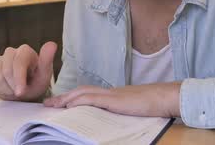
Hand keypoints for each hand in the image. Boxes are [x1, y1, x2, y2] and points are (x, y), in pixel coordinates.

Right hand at [0, 41, 56, 101]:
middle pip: (6, 71)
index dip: (18, 79)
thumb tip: (52, 44)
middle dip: (13, 86)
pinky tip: (7, 88)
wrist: (26, 91)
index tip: (21, 92)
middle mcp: (11, 52)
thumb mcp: (44, 74)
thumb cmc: (36, 82)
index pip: (18, 63)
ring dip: (7, 89)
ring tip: (15, 89)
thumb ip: (47, 60)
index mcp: (25, 51)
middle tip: (21, 92)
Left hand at [43, 82, 181, 116]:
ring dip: (66, 98)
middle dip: (63, 97)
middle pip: (81, 91)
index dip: (73, 98)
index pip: (89, 94)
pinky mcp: (115, 100)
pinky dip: (79, 100)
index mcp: (114, 96)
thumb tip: (110, 123)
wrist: (166, 97)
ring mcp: (112, 95)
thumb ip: (120, 113)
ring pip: (83, 93)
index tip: (60, 103)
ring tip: (53, 105)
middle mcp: (110, 93)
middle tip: (48, 103)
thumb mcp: (132, 111)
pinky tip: (69, 105)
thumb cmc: (154, 106)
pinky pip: (93, 98)